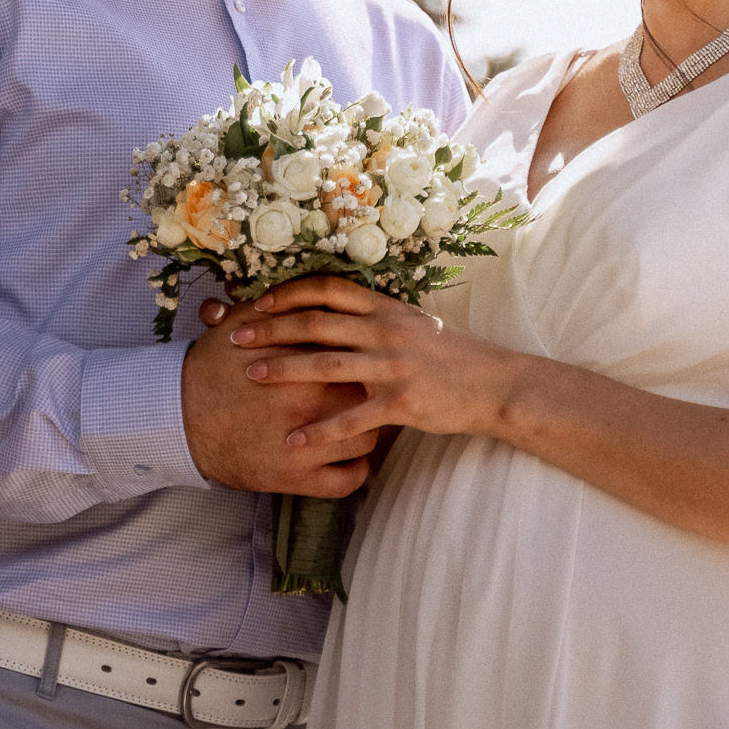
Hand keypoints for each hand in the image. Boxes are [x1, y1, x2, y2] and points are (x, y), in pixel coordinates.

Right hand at [181, 307, 378, 496]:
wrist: (179, 419)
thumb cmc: (210, 369)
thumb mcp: (236, 327)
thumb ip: (271, 307)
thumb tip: (296, 290)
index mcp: (300, 361)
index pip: (351, 354)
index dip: (358, 354)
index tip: (359, 356)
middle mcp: (309, 402)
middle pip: (367, 393)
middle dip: (368, 389)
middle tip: (365, 387)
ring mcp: (306, 445)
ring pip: (366, 437)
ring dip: (367, 429)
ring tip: (360, 422)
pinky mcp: (298, 480)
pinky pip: (349, 479)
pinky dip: (356, 470)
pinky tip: (350, 457)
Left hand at [224, 275, 518, 449]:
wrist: (494, 384)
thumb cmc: (448, 354)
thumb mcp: (410, 322)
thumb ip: (372, 316)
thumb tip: (331, 311)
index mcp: (384, 308)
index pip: (327, 289)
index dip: (289, 292)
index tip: (258, 301)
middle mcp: (384, 330)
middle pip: (315, 323)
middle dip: (270, 329)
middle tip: (234, 336)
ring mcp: (393, 366)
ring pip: (326, 365)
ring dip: (283, 370)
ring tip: (249, 376)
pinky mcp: (401, 403)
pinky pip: (351, 419)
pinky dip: (319, 430)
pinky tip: (293, 440)